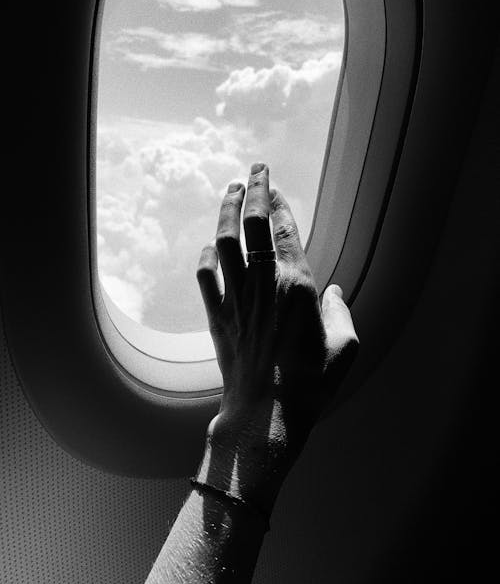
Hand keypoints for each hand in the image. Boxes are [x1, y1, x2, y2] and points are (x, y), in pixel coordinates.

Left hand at [196, 163, 358, 513]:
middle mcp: (262, 283)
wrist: (265, 414)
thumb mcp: (344, 348)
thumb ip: (340, 312)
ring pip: (224, 242)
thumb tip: (333, 292)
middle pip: (253, 224)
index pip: (284, 229)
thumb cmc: (310, 385)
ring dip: (226, 212)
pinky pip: (204, 277)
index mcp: (296, 285)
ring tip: (229, 190)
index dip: (278, 200)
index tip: (274, 181)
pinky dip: (204, 257)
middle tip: (254, 170)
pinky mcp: (216, 317)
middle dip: (253, 190)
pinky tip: (208, 248)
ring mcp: (235, 298)